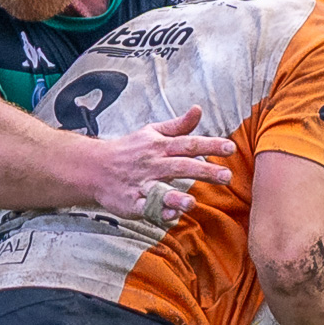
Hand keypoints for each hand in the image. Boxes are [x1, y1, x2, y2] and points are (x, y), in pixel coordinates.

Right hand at [89, 106, 234, 222]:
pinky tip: (171, 215)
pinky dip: (158, 211)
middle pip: (181, 166)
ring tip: (192, 202)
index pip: (189, 144)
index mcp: (159, 146)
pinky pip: (146, 208)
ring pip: (160, 190)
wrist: (93, 167)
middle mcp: (152, 164)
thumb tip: (198, 109)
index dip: (210, 145)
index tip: (230, 148)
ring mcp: (141, 184)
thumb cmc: (128, 150)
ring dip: (176, 196)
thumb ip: (178, 126)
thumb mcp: (152, 132)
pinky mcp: (131, 202)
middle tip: (226, 177)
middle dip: (204, 171)